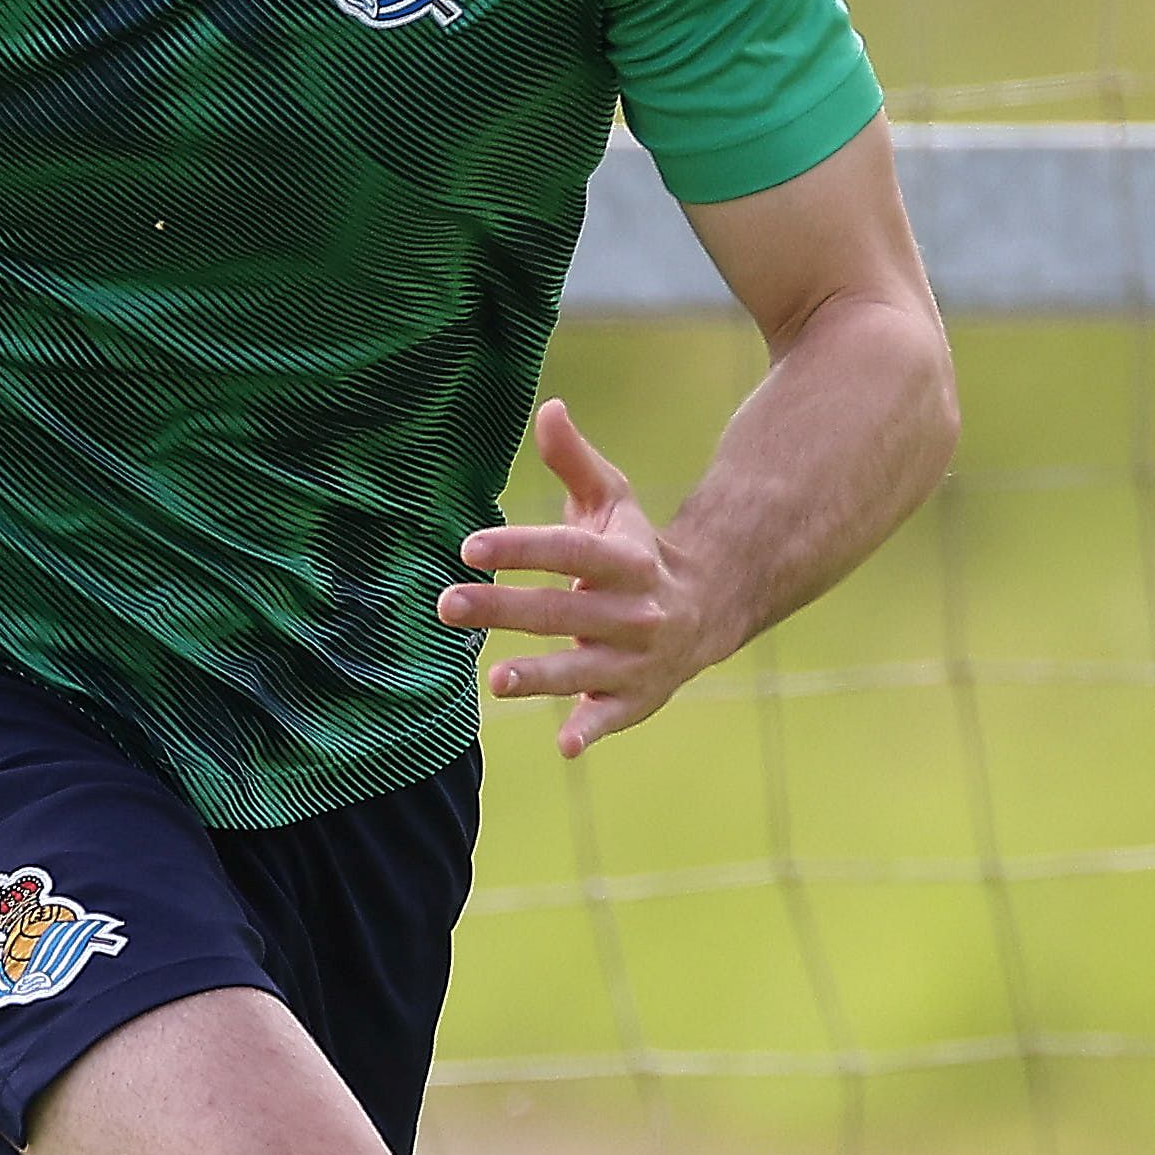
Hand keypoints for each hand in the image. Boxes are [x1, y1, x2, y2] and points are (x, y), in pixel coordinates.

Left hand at [437, 396, 706, 757]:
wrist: (708, 606)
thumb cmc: (637, 549)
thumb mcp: (613, 501)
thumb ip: (575, 462)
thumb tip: (549, 407)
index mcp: (624, 558)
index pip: (566, 551)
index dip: (520, 547)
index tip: (469, 546)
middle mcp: (633, 609)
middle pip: (562, 610)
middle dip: (504, 608)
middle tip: (446, 605)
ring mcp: (636, 657)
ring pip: (584, 668)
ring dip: (541, 676)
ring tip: (493, 681)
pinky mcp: (637, 697)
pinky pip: (614, 715)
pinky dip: (593, 729)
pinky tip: (566, 747)